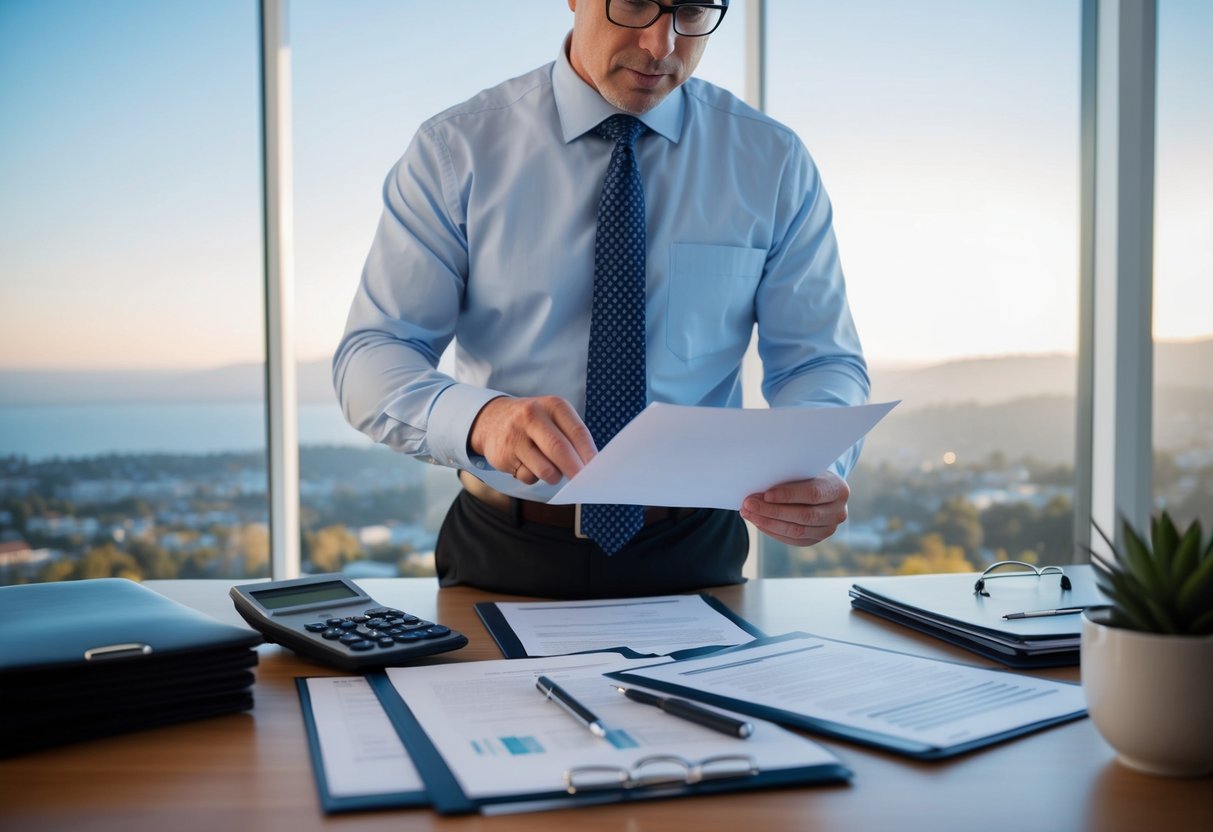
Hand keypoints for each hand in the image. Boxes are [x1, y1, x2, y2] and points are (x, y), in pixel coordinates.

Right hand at [468, 396, 597, 484]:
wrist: (492, 418)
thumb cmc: (534, 422)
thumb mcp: (553, 417)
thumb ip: (571, 437)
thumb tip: (589, 466)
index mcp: (553, 405)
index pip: (577, 431)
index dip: (588, 453)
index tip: (596, 469)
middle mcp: (533, 416)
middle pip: (559, 449)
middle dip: (574, 470)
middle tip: (582, 483)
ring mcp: (516, 435)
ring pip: (545, 469)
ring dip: (554, 477)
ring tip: (551, 470)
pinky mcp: (504, 456)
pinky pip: (528, 477)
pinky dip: (533, 477)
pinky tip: (528, 464)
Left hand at [739, 471, 849, 546]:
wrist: (822, 488)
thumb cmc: (808, 474)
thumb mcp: (804, 470)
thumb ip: (789, 477)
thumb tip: (760, 488)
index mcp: (838, 490)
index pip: (812, 494)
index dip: (788, 495)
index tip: (766, 494)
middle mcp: (838, 512)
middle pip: (803, 516)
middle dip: (772, 511)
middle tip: (749, 504)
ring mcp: (828, 529)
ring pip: (796, 531)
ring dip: (768, 523)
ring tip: (748, 513)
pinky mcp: (816, 539)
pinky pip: (792, 539)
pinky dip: (772, 531)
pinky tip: (758, 521)